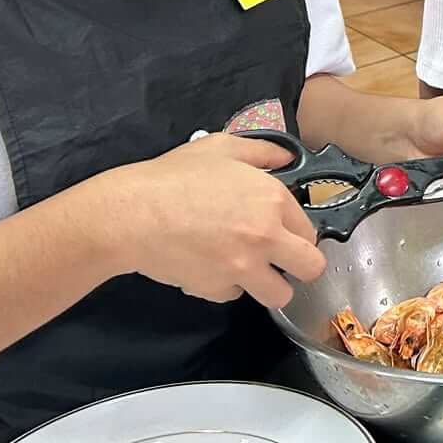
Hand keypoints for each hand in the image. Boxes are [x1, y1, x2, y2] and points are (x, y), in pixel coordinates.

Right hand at [96, 134, 327, 307]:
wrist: (131, 214)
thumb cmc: (173, 177)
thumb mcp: (221, 148)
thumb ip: (262, 151)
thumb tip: (286, 158)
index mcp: (273, 199)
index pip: (310, 230)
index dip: (298, 232)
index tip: (286, 233)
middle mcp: (266, 236)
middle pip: (311, 268)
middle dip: (301, 267)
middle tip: (283, 261)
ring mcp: (243, 267)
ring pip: (280, 295)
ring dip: (269, 285)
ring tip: (252, 271)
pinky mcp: (217, 289)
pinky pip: (235, 294)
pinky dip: (226, 286)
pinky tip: (210, 266)